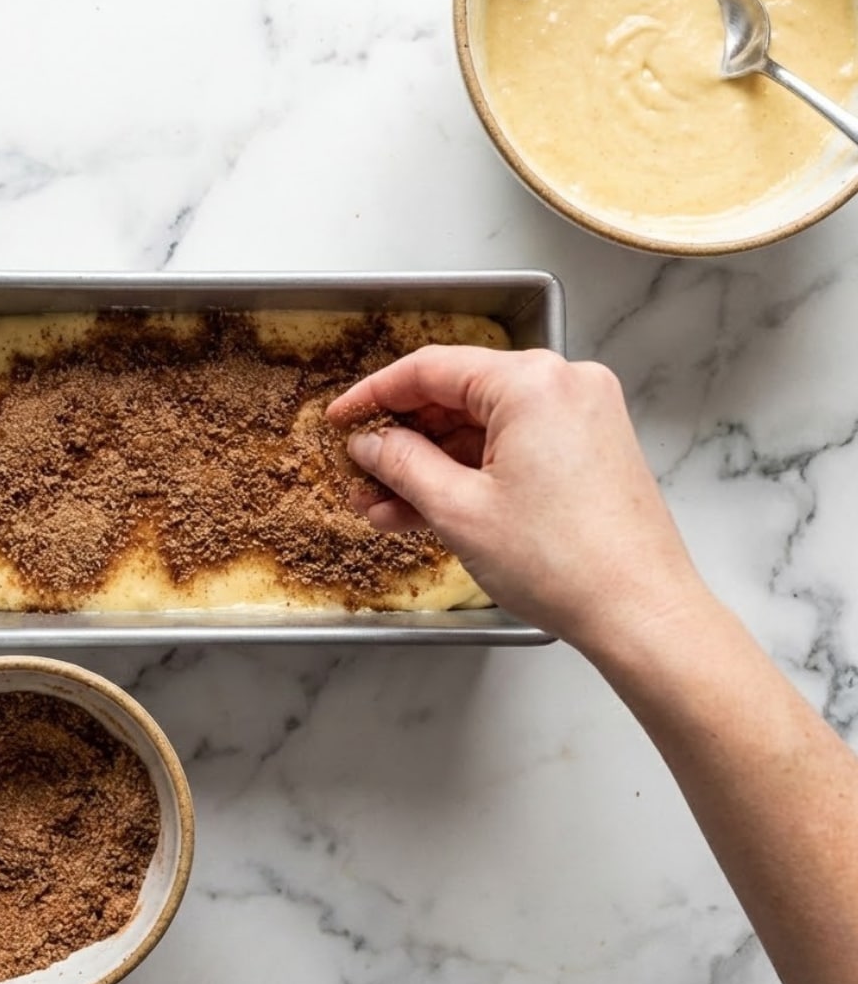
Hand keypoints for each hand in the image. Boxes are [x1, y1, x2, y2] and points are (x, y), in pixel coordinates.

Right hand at [327, 347, 707, 649]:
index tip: (340, 419)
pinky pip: (513, 448)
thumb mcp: (459, 510)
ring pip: (483, 429)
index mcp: (532, 382)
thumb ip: (402, 464)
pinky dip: (472, 474)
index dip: (375, 395)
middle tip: (358, 473)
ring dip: (432, 464)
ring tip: (381, 505)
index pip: (431, 369)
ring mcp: (581, 415)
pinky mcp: (589, 448)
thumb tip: (368, 443)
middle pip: (458, 397)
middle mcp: (563, 384)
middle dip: (403, 441)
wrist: (642, 614)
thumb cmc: (562, 563)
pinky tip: (426, 508)